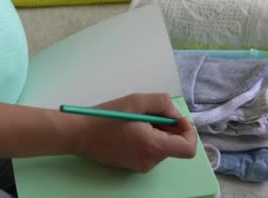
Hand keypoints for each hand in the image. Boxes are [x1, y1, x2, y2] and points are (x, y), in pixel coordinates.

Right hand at [69, 93, 196, 172]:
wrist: (79, 134)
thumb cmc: (105, 117)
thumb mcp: (135, 101)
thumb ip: (162, 103)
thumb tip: (176, 115)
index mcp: (154, 147)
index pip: (188, 147)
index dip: (188, 130)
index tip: (174, 117)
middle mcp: (151, 161)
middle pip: (175, 145)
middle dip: (168, 127)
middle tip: (147, 113)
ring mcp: (142, 166)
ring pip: (163, 147)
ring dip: (157, 131)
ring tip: (135, 120)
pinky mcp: (133, 165)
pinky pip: (151, 151)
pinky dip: (147, 138)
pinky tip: (130, 129)